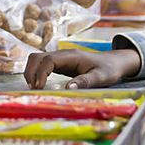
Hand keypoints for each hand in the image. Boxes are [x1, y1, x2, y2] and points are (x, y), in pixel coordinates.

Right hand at [23, 49, 140, 89]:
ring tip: (34, 88)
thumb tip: (69, 87)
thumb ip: (86, 81)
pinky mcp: (60, 63)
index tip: (39, 87)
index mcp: (72, 56)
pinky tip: (38, 85)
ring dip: (31, 72)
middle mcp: (63, 55)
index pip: (49, 60)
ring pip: (37, 59)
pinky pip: (42, 65)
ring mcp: (60, 58)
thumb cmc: (108, 69)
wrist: (113, 62)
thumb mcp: (101, 77)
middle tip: (33, 89)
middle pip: (37, 57)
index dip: (41, 73)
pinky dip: (36, 73)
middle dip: (31, 72)